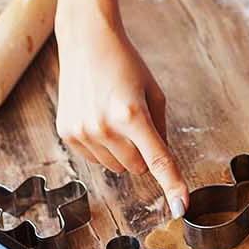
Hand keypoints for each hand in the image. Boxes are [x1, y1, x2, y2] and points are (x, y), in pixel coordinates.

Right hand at [55, 20, 188, 215]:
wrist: (86, 41)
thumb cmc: (126, 64)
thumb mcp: (154, 93)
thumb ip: (161, 130)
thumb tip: (160, 165)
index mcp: (133, 114)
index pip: (157, 161)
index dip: (172, 186)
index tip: (181, 207)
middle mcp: (104, 127)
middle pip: (136, 167)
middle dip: (142, 153)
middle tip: (135, 122)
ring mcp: (83, 132)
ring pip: (116, 166)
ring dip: (122, 151)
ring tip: (114, 116)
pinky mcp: (67, 133)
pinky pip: (95, 159)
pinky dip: (102, 146)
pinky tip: (98, 118)